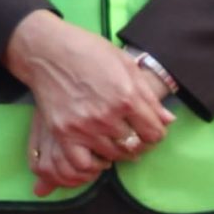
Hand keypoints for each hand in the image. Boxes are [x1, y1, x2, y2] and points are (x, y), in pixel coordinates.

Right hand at [4, 12, 172, 194]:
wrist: (46, 50)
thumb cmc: (87, 51)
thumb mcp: (125, 64)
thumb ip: (148, 95)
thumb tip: (168, 120)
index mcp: (127, 97)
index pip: (155, 133)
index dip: (155, 132)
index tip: (148, 127)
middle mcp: (107, 115)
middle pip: (136, 146)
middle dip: (139, 142)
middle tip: (131, 134)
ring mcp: (84, 126)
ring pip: (114, 155)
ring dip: (118, 150)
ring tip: (114, 139)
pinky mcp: (64, 132)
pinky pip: (84, 163)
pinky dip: (93, 163)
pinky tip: (95, 150)